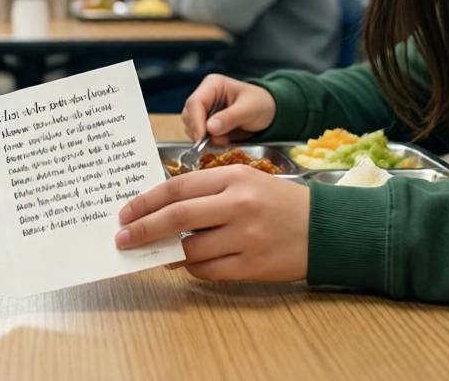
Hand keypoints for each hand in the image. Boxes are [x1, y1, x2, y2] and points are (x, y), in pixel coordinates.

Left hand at [114, 165, 309, 281]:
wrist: (327, 227)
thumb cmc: (280, 202)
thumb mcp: (246, 182)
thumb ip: (207, 191)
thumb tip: (162, 211)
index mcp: (233, 177)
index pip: (177, 187)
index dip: (145, 201)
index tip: (125, 212)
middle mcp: (238, 205)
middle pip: (176, 217)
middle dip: (142, 229)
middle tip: (122, 238)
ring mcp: (246, 237)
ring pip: (189, 249)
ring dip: (167, 253)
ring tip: (157, 254)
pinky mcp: (253, 265)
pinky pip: (207, 271)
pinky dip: (191, 269)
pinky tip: (186, 264)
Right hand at [181, 75, 275, 146]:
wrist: (270, 112)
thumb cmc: (261, 104)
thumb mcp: (249, 109)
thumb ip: (230, 118)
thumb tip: (210, 128)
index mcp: (213, 85)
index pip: (195, 103)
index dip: (196, 121)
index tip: (202, 137)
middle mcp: (205, 96)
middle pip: (189, 115)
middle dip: (199, 131)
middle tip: (213, 142)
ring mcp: (204, 110)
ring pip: (191, 127)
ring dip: (204, 138)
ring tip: (225, 140)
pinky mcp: (207, 123)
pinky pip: (200, 135)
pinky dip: (209, 142)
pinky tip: (224, 140)